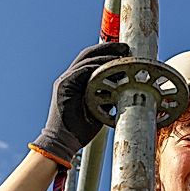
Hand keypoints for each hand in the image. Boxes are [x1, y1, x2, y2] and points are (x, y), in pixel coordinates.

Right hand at [31, 43, 129, 167]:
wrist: (63, 142)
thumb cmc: (81, 129)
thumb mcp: (100, 108)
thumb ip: (108, 95)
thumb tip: (127, 86)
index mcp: (76, 81)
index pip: (92, 60)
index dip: (108, 53)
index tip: (126, 52)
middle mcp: (69, 77)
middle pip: (88, 54)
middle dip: (108, 48)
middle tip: (126, 48)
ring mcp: (65, 80)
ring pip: (86, 59)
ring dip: (106, 55)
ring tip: (122, 54)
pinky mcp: (64, 86)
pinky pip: (82, 70)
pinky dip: (97, 66)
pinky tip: (111, 65)